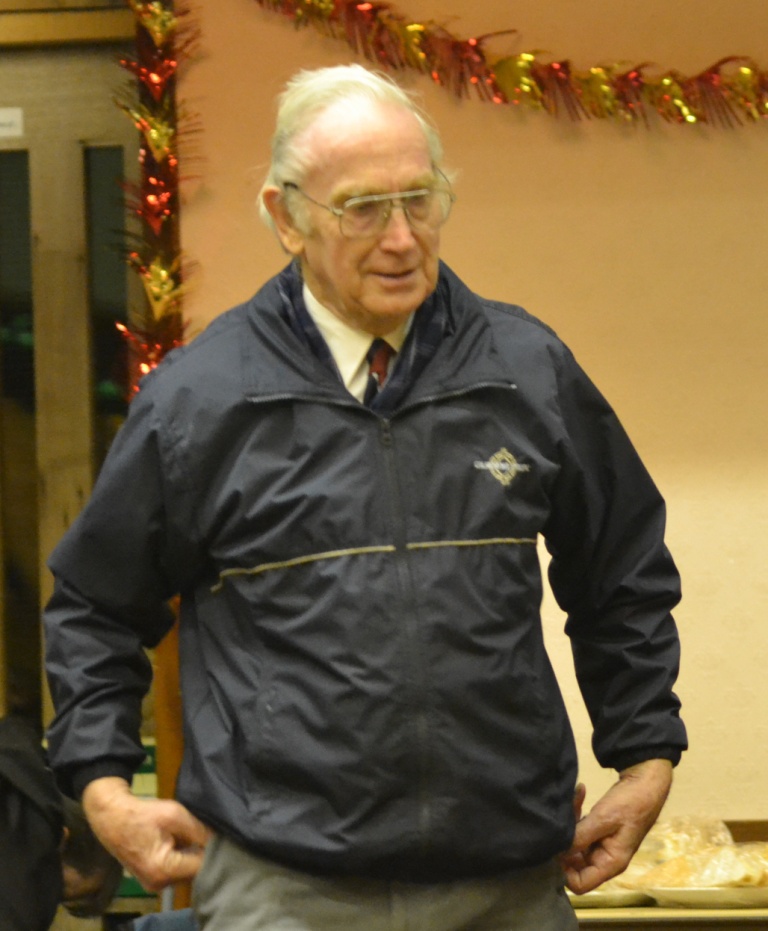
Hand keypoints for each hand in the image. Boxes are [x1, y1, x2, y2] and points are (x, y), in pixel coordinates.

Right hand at [82, 776, 211, 890]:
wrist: (111, 816)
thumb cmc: (142, 814)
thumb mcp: (175, 815)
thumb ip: (199, 831)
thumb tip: (220, 841)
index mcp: (163, 871)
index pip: (202, 866)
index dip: (214, 851)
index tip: (224, 837)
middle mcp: (159, 884)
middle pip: (194, 872)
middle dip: (204, 853)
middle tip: (214, 834)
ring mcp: (154, 883)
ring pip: (186, 871)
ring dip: (194, 855)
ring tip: (200, 835)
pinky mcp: (152, 877)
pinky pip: (176, 870)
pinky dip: (183, 857)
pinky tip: (187, 841)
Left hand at [559, 758, 672, 893]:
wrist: (645, 781)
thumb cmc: (630, 804)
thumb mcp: (604, 819)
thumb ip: (580, 837)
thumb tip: (557, 852)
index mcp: (610, 863)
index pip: (580, 884)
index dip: (563, 872)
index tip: (554, 848)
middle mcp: (604, 858)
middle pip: (573, 863)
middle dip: (564, 841)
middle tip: (561, 819)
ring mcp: (601, 843)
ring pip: (575, 842)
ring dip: (571, 822)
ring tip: (574, 798)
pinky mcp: (598, 829)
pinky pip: (580, 828)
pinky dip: (577, 813)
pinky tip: (579, 792)